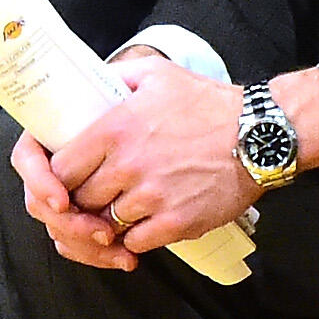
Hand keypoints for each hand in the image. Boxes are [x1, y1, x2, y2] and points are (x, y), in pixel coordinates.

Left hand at [46, 54, 260, 257]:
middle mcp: (128, 165)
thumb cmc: (210, 105)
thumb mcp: (157, 75)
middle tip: (97, 194)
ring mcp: (152, 197)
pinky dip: (136, 237)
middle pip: (79, 200)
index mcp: (115, 129)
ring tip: (125, 206)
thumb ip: (115, 76)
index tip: (69, 178)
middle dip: (83, 200)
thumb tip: (87, 83)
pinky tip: (147, 220)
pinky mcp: (176, 222)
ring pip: (106, 224)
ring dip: (110, 220)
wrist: (260, 135)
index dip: (59, 178)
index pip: (58, 170)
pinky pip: (136, 243)